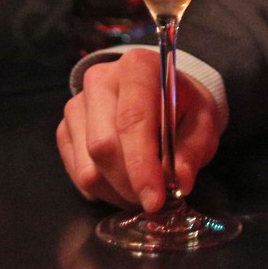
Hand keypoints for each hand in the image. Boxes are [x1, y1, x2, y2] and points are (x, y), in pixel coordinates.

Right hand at [58, 50, 222, 213]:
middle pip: (102, 146)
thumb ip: (192, 151)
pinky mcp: (65, 128)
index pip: (132, 121)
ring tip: (141, 190)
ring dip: (116, 192)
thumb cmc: (182, 106)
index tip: (155, 200)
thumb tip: (179, 182)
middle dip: (130, 185)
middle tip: (154, 200)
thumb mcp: (202, 123)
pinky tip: (122, 181)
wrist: (162, 92)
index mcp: (137, 68)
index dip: (142, 166)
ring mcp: (77, 105)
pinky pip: (76, 173)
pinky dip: (101, 189)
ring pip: (87, 167)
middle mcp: (100, 80)